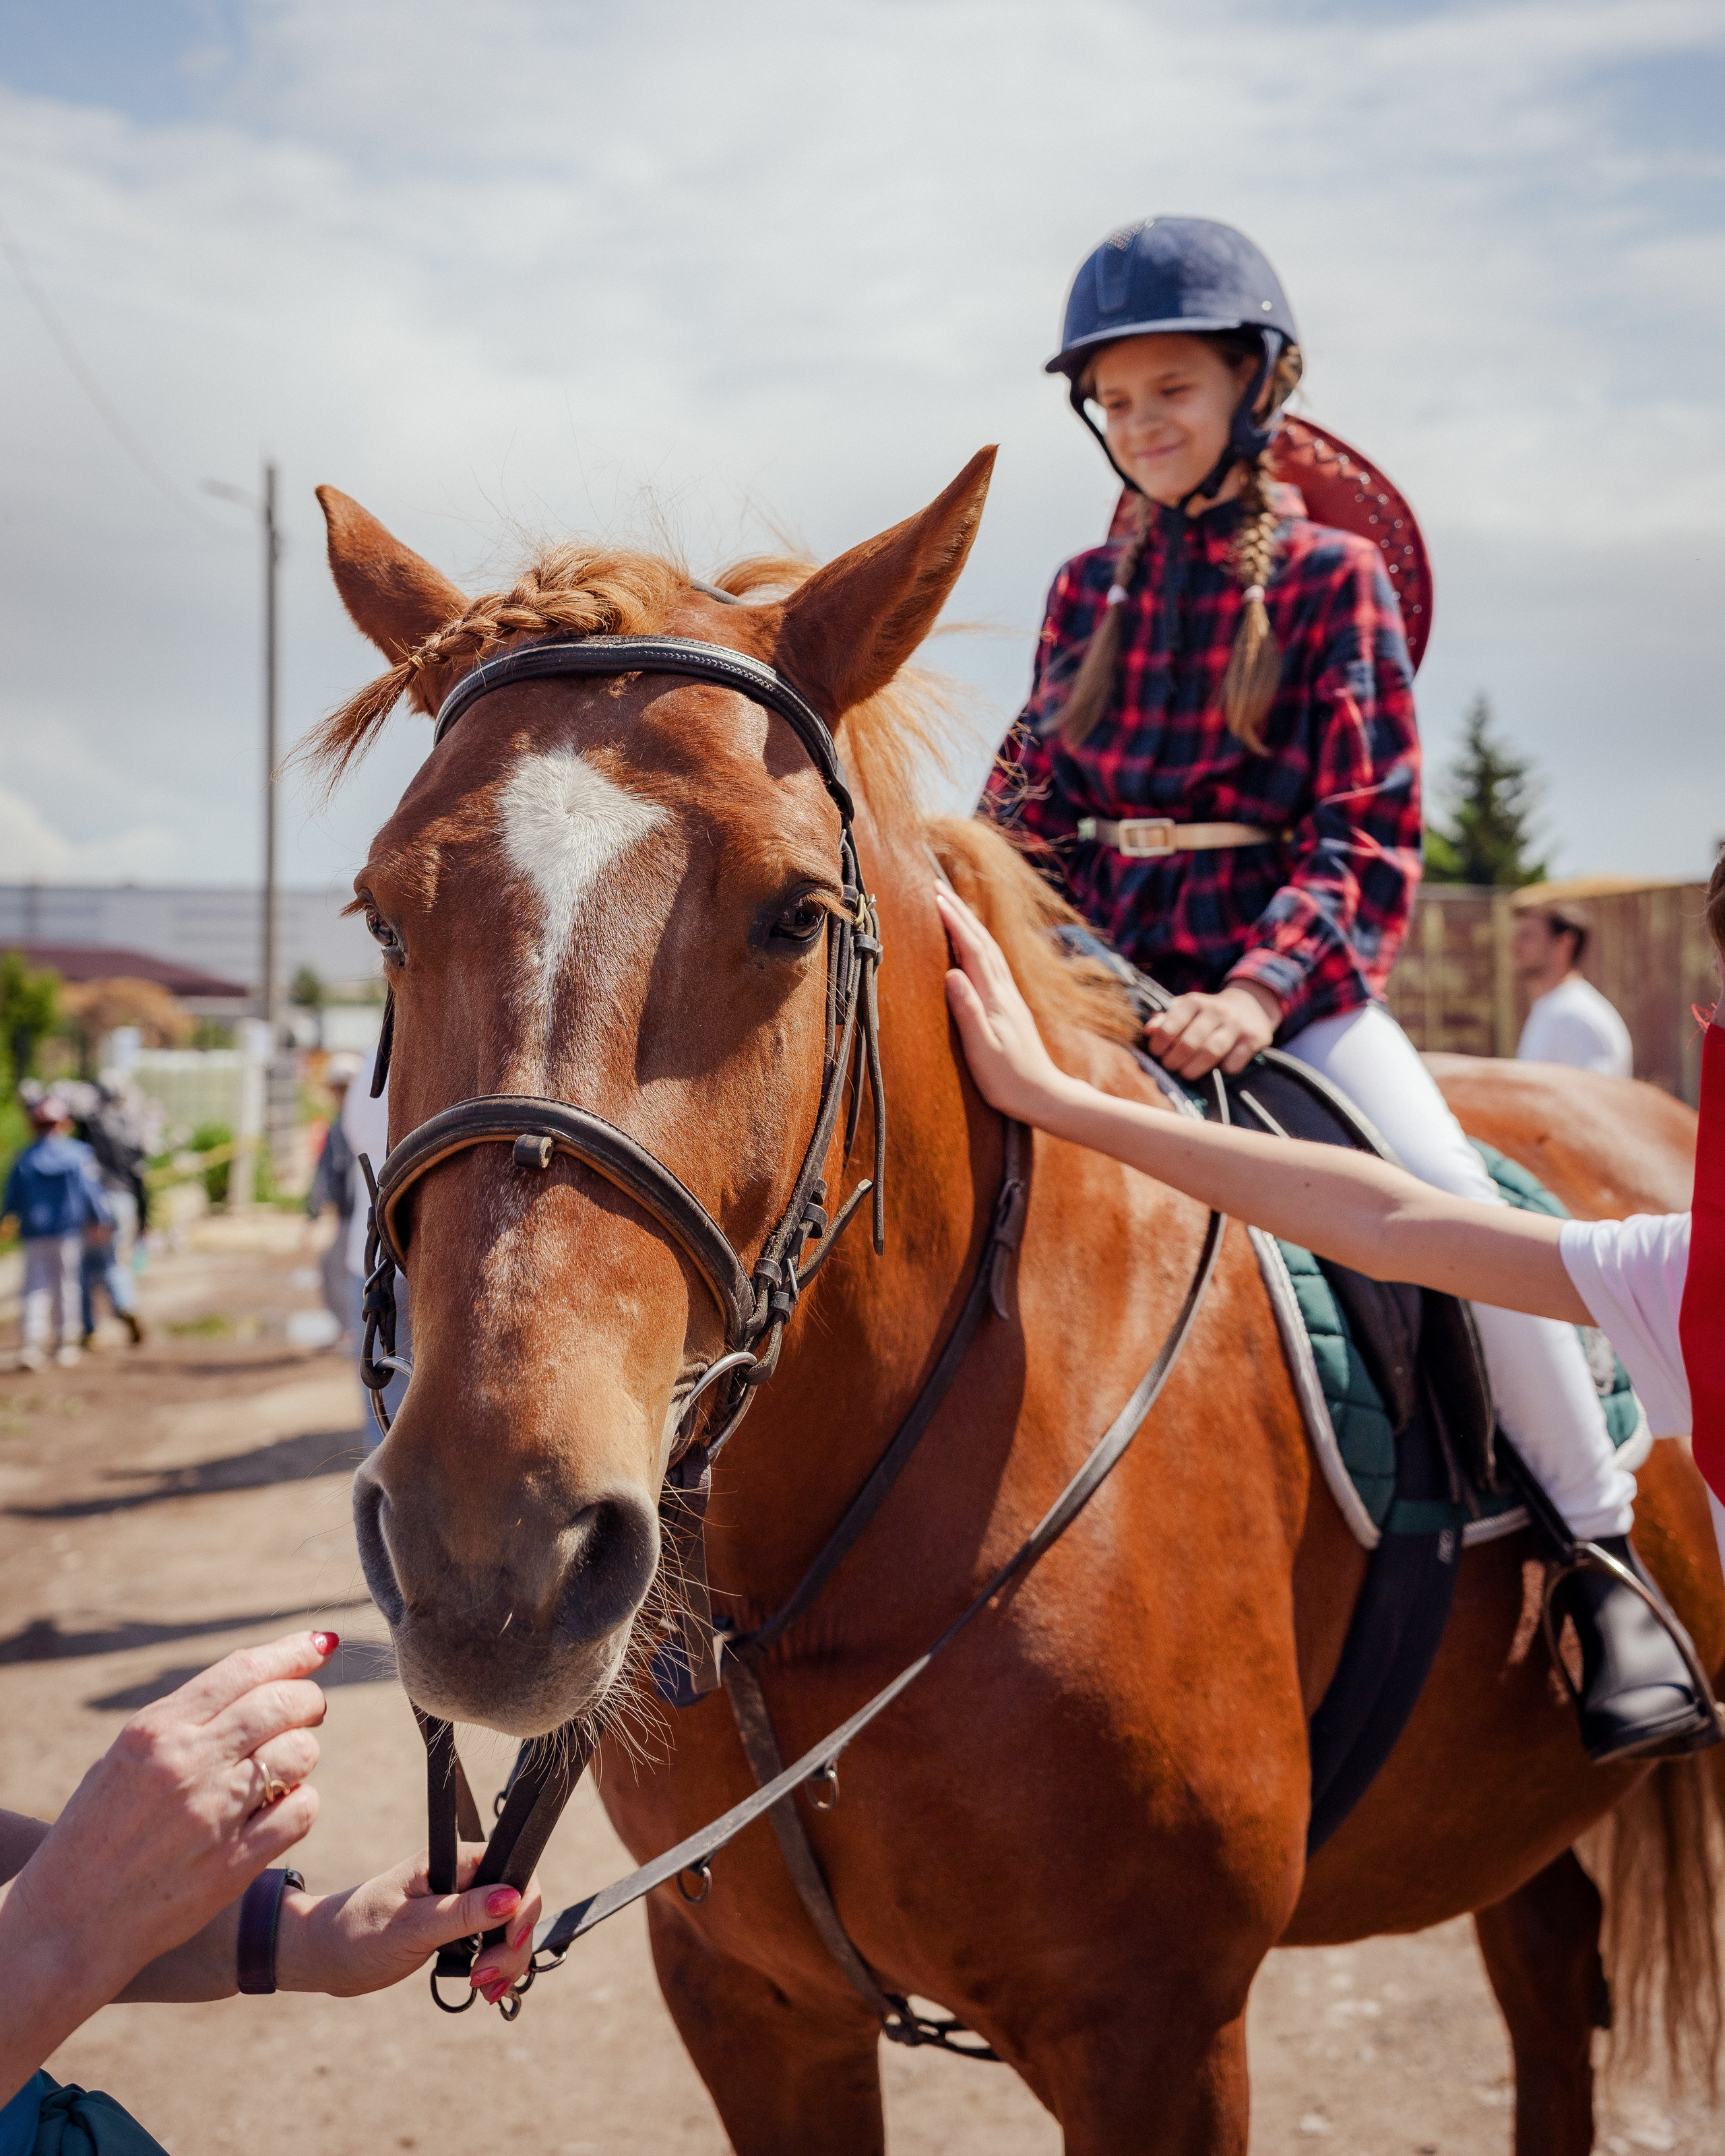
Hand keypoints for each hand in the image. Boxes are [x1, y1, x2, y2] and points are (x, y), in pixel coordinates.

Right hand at [0, 1631, 332, 2014]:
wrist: (66, 1921)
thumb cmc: (98, 1829)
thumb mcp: (127, 1756)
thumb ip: (190, 1717)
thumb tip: (267, 1675)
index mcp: (155, 1730)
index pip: (245, 1669)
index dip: (294, 1651)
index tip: (323, 1643)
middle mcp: (186, 1764)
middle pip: (283, 1704)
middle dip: (309, 1701)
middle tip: (310, 1711)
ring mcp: (211, 1815)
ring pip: (301, 1753)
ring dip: (301, 1756)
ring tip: (281, 1770)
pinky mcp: (233, 1865)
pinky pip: (302, 1812)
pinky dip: (300, 1806)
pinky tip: (278, 1812)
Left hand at [279, 1844, 543, 2005]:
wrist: (326, 1956)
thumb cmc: (357, 1933)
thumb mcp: (411, 1926)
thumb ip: (462, 1913)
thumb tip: (511, 1898)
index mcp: (453, 1860)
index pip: (512, 1866)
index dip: (523, 1904)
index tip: (511, 1941)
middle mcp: (462, 1877)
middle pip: (517, 1901)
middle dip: (513, 1943)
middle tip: (487, 1977)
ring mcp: (461, 1903)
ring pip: (509, 1926)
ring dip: (507, 1959)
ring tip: (485, 1989)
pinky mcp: (457, 1929)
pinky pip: (493, 1942)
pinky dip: (497, 1966)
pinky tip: (486, 1987)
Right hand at [935, 885, 1081, 1126]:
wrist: (1045, 1095)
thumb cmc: (1009, 1080)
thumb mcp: (983, 1050)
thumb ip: (968, 1011)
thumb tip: (951, 973)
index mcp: (995, 998)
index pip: (973, 949)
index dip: (955, 921)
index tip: (935, 897)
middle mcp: (1005, 991)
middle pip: (983, 941)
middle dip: (960, 912)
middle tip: (938, 887)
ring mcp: (1010, 997)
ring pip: (990, 949)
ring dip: (970, 923)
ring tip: (951, 905)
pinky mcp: (1010, 1006)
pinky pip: (993, 963)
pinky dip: (979, 943)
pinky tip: (972, 944)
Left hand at [1142, 981, 1280, 1077]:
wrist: (1250, 1006)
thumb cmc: (1208, 1013)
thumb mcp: (1185, 1009)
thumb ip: (1164, 1019)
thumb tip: (1148, 1031)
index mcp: (1193, 1002)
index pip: (1168, 1028)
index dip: (1159, 1046)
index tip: (1157, 1054)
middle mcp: (1215, 1010)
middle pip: (1188, 1044)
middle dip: (1174, 1061)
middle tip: (1171, 1067)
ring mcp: (1236, 1024)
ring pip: (1210, 1052)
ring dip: (1194, 1069)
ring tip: (1187, 1073)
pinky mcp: (1253, 1039)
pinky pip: (1233, 1062)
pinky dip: (1223, 1069)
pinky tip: (1217, 1068)